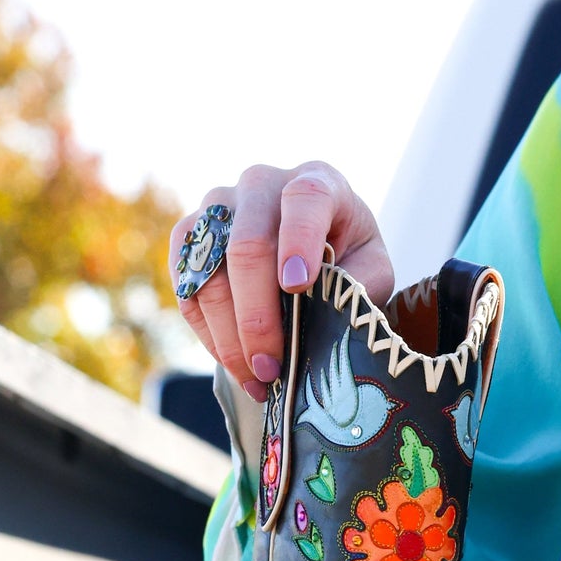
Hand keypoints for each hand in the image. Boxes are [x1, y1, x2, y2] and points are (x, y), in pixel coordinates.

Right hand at [169, 164, 393, 400]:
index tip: (297, 287)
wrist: (310, 244)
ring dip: (229, 334)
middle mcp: (262, 184)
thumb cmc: (348, 258)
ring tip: (256, 379)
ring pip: (210, 269)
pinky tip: (234, 363)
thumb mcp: (372, 270)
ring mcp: (219, 205)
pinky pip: (188, 284)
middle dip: (257, 316)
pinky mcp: (192, 235)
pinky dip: (207, 331)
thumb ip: (359, 285)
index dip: (298, 241)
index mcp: (317, 182)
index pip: (304, 199)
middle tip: (271, 367)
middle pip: (247, 245)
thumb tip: (329, 316)